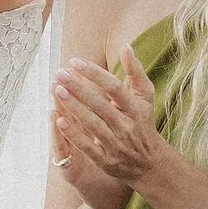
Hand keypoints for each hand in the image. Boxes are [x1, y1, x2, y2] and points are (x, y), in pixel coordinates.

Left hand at [52, 49, 165, 208]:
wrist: (150, 163)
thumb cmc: (143, 122)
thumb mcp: (145, 97)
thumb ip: (135, 71)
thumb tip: (125, 46)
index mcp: (135, 108)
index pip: (114, 87)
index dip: (94, 73)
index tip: (75, 61)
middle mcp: (127, 126)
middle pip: (101, 105)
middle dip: (78, 88)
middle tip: (59, 73)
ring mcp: (117, 144)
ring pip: (93, 124)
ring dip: (74, 107)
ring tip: (57, 90)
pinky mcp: (107, 161)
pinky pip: (88, 147)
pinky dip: (74, 134)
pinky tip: (59, 120)